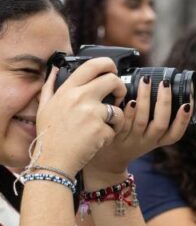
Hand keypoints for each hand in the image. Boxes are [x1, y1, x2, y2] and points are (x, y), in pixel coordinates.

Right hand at [34, 58, 125, 177]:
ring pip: (118, 108)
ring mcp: (92, 114)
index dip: (108, 64)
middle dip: (121, 88)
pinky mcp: (101, 130)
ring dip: (116, 118)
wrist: (53, 161)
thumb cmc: (49, 135)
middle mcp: (81, 98)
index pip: (92, 66)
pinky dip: (111, 135)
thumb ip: (50, 86)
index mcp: (68, 90)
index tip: (113, 69)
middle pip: (113, 80)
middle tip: (118, 97)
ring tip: (105, 126)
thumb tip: (55, 68)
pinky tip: (98, 139)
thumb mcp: (44, 107)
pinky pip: (115, 128)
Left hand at [84, 77, 191, 187]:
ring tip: (146, 81)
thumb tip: (162, 84)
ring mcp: (130, 139)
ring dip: (145, 98)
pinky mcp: (115, 136)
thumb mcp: (146, 134)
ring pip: (141, 120)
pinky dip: (128, 110)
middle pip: (160, 124)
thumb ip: (154, 117)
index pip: (175, 134)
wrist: (105, 161)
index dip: (183, 121)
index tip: (187, 104)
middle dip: (165, 102)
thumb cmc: (129, 140)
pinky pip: (123, 123)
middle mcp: (146, 141)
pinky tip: (129, 98)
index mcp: (157, 140)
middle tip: (165, 83)